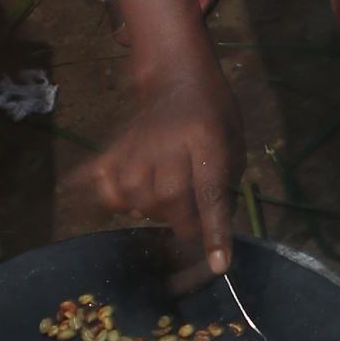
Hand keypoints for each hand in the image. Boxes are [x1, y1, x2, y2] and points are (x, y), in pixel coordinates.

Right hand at [82, 62, 245, 289]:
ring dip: (151, 211)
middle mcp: (168, 141)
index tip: (218, 263)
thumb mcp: (236, 142)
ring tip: (164, 204)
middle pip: (168, 198)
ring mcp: (136, 144)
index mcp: (206, 136)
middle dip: (183, 223)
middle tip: (192, 223)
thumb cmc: (215, 114)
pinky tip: (128, 199)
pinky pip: (104, 184)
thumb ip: (227, 184)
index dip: (213, 230)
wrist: (178, 77)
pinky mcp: (115, 147)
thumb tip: (214, 230)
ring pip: (134, 197)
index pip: (209, 191)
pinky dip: (112, 199)